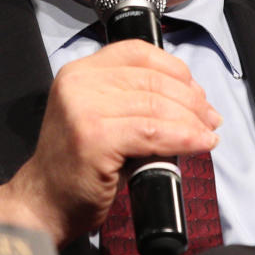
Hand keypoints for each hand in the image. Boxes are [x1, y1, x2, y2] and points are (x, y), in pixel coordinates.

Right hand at [0, 39, 221, 245]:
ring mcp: (84, 109)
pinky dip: (183, 138)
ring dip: (192, 121)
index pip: (138, 52)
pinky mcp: (94, 137)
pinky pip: (152, 132)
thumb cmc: (78, 164)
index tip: (196, 91)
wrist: (44, 202)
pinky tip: (199, 144)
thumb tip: (189, 97)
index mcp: (80, 71)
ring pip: (156, 106)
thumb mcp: (100, 115)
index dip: (176, 69)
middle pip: (152, 79)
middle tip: (209, 118)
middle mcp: (79, 83)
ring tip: (206, 134)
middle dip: (191, 99)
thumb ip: (132, 97)